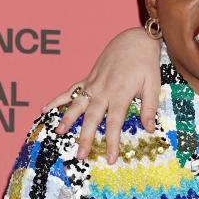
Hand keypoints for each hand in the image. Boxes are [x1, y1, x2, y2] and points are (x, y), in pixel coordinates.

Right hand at [43, 27, 162, 162]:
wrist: (134, 40)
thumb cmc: (146, 63)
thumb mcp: (153, 85)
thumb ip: (149, 108)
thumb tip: (149, 129)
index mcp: (120, 93)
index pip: (115, 123)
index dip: (113, 142)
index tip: (111, 158)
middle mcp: (103, 90)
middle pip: (92, 118)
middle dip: (86, 137)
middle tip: (81, 155)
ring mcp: (92, 84)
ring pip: (77, 104)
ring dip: (67, 119)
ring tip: (59, 132)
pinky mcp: (87, 79)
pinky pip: (70, 91)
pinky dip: (57, 99)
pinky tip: (45, 108)